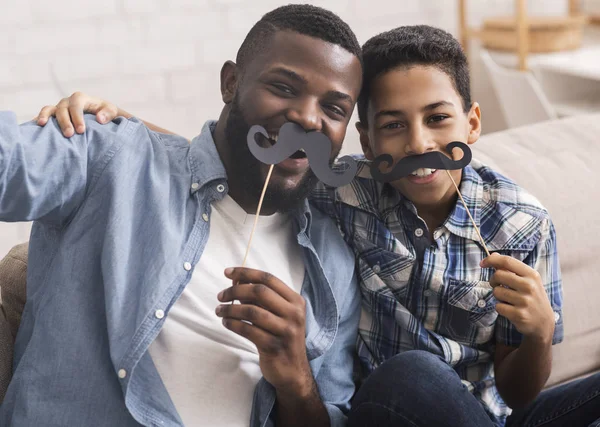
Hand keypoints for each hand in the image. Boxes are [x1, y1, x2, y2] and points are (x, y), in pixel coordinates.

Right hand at [34, 92, 118, 137]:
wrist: (99, 116)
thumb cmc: (106, 114)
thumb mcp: (112, 112)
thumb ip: (109, 114)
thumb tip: (100, 119)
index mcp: (81, 98)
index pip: (76, 104)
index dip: (77, 117)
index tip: (81, 130)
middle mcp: (68, 101)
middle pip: (62, 109)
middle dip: (65, 121)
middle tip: (69, 135)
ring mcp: (59, 108)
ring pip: (50, 109)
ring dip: (46, 116)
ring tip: (42, 124)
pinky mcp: (54, 115)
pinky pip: (45, 115)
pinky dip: (39, 118)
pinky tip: (35, 125)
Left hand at [216, 267, 313, 396]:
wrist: (293, 372)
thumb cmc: (281, 337)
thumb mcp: (278, 314)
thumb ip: (261, 299)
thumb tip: (236, 282)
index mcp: (296, 301)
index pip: (268, 279)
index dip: (246, 273)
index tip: (228, 273)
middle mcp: (294, 313)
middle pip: (259, 292)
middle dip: (235, 290)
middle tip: (220, 295)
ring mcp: (285, 330)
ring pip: (251, 311)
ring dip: (230, 309)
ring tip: (219, 310)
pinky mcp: (273, 346)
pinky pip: (248, 330)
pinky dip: (233, 324)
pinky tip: (226, 323)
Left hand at [481, 253, 554, 341]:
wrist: (544, 323)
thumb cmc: (532, 298)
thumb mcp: (528, 280)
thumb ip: (511, 268)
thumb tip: (492, 255)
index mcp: (532, 275)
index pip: (507, 261)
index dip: (492, 260)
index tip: (482, 263)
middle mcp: (529, 286)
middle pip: (498, 275)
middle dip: (493, 280)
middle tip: (498, 285)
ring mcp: (525, 301)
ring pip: (496, 292)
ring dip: (498, 296)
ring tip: (508, 300)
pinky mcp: (519, 315)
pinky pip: (498, 306)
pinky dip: (501, 308)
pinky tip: (511, 310)